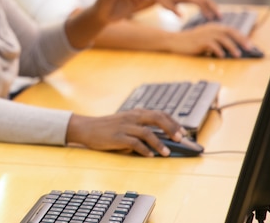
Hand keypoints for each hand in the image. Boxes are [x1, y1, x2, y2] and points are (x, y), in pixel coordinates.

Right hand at [66, 109, 185, 157]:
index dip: (173, 122)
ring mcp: (124, 127)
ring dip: (159, 143)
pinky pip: (134, 143)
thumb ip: (139, 124)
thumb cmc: (107, 127)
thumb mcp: (125, 120)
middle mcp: (131, 117)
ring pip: (147, 132)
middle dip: (171, 128)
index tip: (182, 131)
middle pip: (156, 118)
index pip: (159, 113)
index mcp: (135, 113)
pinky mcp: (117, 137)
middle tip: (180, 139)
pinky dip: (144, 150)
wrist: (87, 128)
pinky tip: (150, 155)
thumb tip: (160, 134)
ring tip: (167, 153)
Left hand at [153, 0, 219, 19]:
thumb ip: (174, 11)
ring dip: (213, 5)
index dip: (206, 10)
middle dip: (214, 7)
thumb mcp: (166, 5)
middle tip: (220, 17)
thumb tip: (181, 18)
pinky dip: (208, 3)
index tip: (210, 18)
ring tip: (218, 15)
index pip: (199, 2)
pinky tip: (210, 11)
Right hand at [170, 23, 253, 57]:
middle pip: (230, 32)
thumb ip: (215, 41)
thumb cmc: (189, 42)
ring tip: (237, 55)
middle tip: (249, 48)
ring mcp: (205, 35)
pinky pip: (212, 45)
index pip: (231, 30)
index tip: (249, 44)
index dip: (241, 36)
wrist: (173, 41)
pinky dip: (219, 51)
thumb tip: (229, 50)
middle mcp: (210, 29)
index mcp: (212, 27)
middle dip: (241, 40)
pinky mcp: (199, 41)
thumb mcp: (204, 39)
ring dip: (232, 47)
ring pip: (223, 39)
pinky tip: (222, 56)